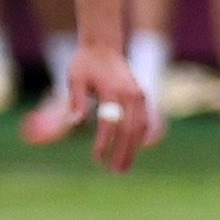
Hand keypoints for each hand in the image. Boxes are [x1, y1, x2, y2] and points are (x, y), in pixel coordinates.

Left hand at [27, 36, 152, 165]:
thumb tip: (74, 123)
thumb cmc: (85, 64)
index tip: (97, 159)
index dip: (105, 143)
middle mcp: (131, 94)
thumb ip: (76, 101)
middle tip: (115, 171)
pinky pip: (144, 122)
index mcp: (113, 90)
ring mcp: (139, 95)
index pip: (110, 123)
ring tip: (123, 168)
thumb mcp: (75, 79)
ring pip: (140, 128)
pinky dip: (141, 138)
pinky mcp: (142, 97)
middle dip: (123, 153)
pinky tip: (134, 152)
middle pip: (130, 129)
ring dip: (133, 150)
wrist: (104, 47)